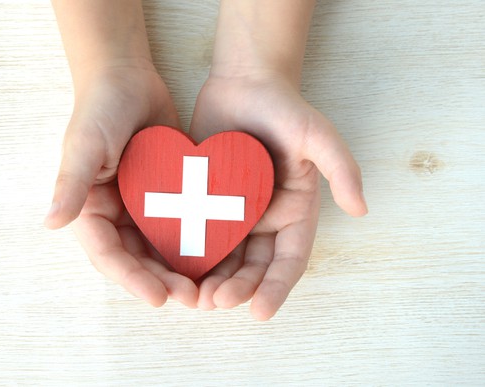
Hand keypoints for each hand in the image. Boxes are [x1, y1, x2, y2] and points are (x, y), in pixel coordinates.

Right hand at [46, 63, 198, 307]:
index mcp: (89, 209)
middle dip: (162, 281)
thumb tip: (51, 222)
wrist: (128, 76)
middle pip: (137, 259)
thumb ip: (70, 183)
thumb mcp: (84, 144)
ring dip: (180, 269)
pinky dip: (194, 242)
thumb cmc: (100, 107)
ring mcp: (140, 206)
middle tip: (191, 297)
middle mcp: (114, 214)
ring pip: (160, 248)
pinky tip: (217, 256)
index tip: (159, 298)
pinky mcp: (165, 194)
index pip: (108, 255)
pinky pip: (178, 224)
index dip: (131, 279)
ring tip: (206, 288)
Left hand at [190, 70, 367, 319]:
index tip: (261, 312)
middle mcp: (266, 219)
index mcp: (295, 212)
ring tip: (197, 297)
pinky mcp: (206, 200)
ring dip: (212, 280)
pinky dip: (189, 254)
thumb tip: (362, 209)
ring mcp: (234, 212)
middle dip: (239, 288)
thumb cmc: (285, 108)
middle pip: (253, 266)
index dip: (277, 287)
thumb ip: (341, 168)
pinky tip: (174, 269)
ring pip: (224, 257)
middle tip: (217, 302)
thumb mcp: (318, 136)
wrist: (244, 82)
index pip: (289, 260)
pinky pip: (198, 232)